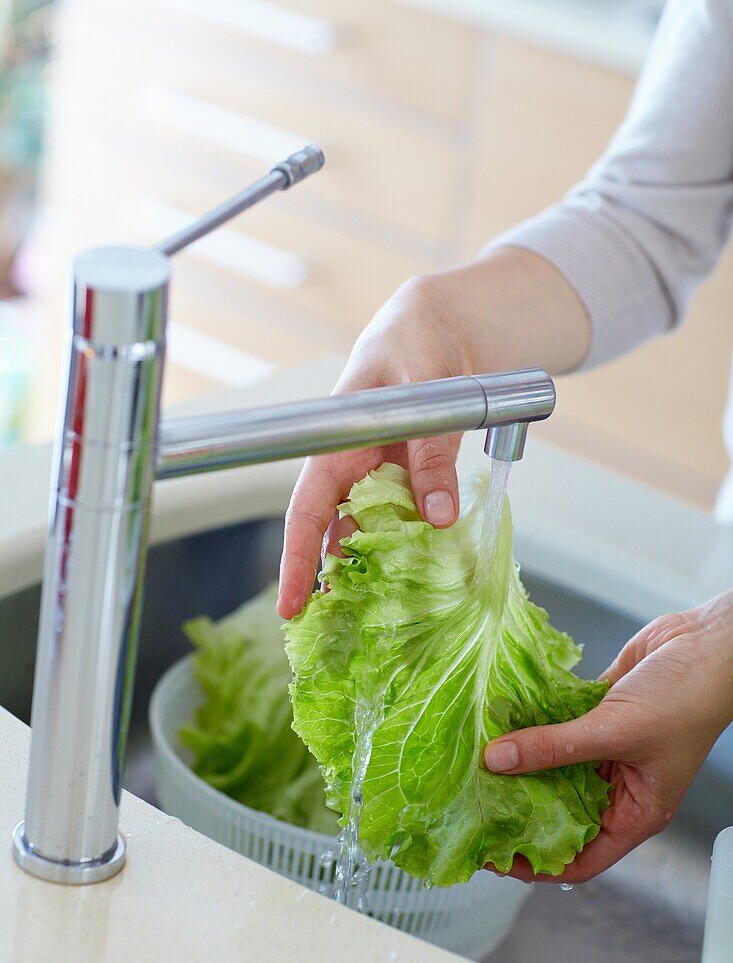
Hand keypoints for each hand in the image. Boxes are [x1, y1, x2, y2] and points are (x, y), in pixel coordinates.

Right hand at [277, 250, 588, 618]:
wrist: (440, 326)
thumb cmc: (417, 342)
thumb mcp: (427, 391)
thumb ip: (432, 451)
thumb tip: (437, 515)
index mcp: (337, 445)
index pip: (306, 511)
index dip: (294, 560)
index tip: (289, 607)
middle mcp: (354, 467)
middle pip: (334, 534)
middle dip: (333, 582)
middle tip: (339, 636)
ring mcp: (382, 475)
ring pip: (371, 534)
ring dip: (378, 570)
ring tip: (383, 617)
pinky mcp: (410, 477)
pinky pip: (406, 519)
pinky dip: (414, 545)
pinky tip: (425, 574)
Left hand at [483, 590, 732, 882]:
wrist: (710, 643)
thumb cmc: (688, 698)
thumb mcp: (616, 730)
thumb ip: (554, 746)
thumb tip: (497, 760)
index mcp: (635, 811)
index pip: (580, 858)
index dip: (536, 863)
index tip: (492, 855)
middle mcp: (618, 784)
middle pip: (559, 812)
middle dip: (519, 811)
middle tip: (472, 806)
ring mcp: (605, 748)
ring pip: (553, 767)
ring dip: (520, 763)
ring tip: (474, 764)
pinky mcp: (596, 713)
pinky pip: (555, 726)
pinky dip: (530, 724)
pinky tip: (498, 720)